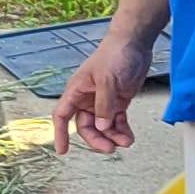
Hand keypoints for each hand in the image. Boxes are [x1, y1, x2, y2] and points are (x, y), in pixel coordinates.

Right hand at [52, 29, 151, 154]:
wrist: (134, 43)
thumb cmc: (115, 55)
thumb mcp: (107, 80)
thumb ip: (104, 105)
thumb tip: (101, 126)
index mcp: (77, 91)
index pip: (63, 115)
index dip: (60, 133)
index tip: (62, 150)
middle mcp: (87, 98)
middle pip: (86, 126)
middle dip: (97, 139)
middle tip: (110, 148)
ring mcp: (103, 101)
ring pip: (103, 126)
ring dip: (113, 136)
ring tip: (127, 141)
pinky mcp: (118, 101)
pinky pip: (116, 121)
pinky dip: (122, 130)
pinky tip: (128, 136)